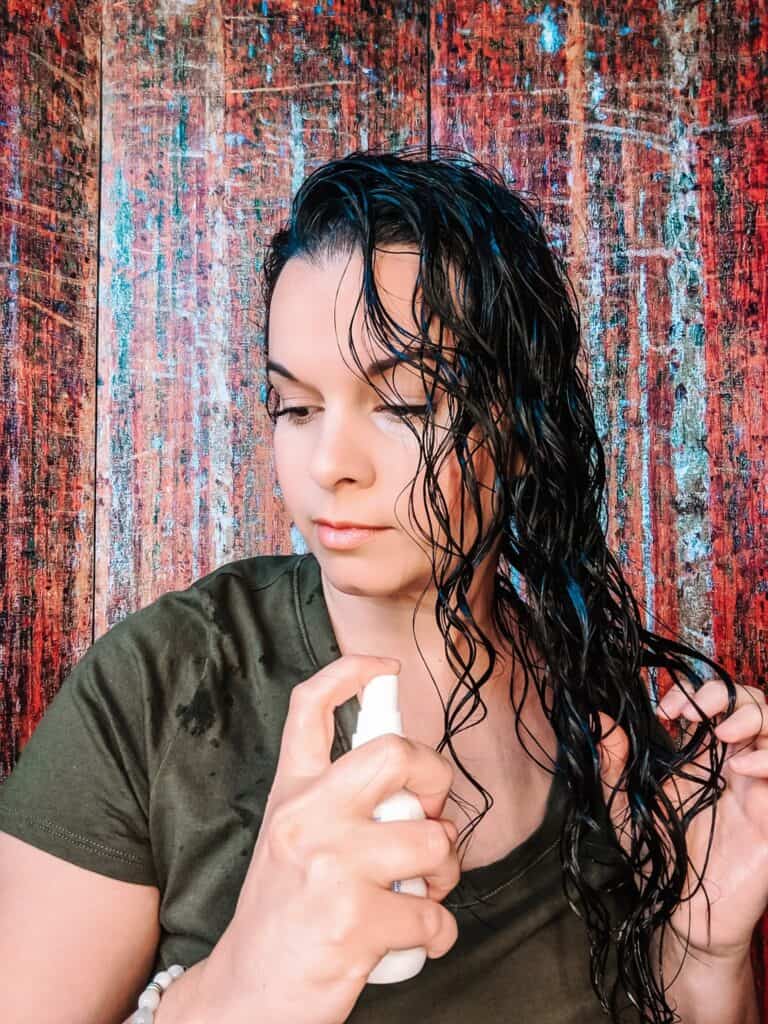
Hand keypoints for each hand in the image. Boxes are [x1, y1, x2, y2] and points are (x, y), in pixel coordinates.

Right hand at [197, 654, 460, 1023]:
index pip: (310, 707)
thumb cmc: (282, 915)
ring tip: (427, 887)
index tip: (384, 669)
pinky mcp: (352, 923)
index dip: (351, 671)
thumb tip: (412, 777)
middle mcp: (306, 818)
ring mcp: (330, 868)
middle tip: (432, 810)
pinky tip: (416, 937)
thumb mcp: (292, 839)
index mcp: (291, 793)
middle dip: (436, 776)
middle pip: (394, 752)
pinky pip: (434, 916)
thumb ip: (338, 799)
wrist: (245, 997)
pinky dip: (439, 932)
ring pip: (432, 839)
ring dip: (446, 869)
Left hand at [596, 678, 767, 961]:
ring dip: (753, 715)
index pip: (711, 701)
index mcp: (700, 754)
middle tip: (697, 710)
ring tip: (723, 732)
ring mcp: (757, 784)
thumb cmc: (657, 856)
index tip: (666, 709)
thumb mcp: (624, 805)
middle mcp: (733, 762)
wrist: (682, 911)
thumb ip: (612, 763)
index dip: (695, 691)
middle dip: (727, 692)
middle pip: (750, 702)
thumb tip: (598, 718)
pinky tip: (741, 769)